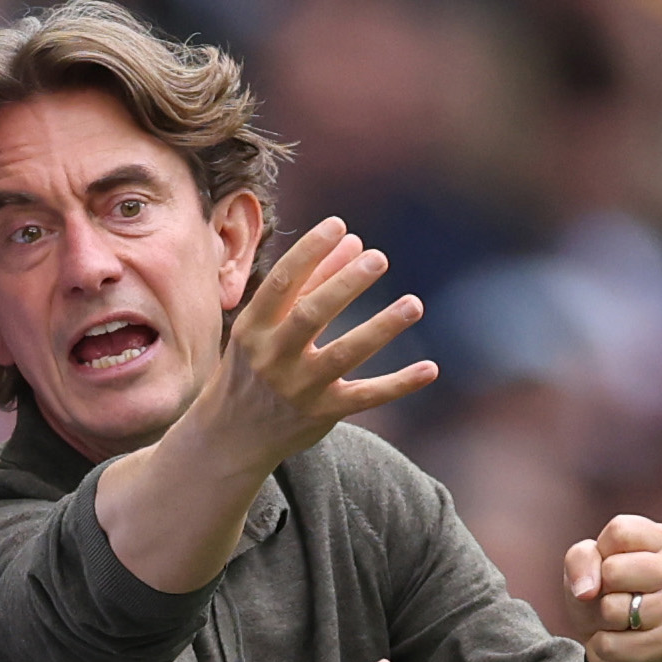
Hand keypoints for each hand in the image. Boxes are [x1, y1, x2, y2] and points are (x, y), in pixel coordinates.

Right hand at [173, 219, 438, 475]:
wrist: (232, 437)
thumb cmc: (253, 367)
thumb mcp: (267, 325)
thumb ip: (311, 282)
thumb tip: (354, 239)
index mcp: (254, 328)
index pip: (281, 283)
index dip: (309, 251)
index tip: (339, 224)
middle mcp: (273, 358)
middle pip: (311, 316)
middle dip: (345, 285)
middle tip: (379, 258)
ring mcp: (298, 389)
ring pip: (344, 355)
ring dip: (381, 328)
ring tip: (414, 304)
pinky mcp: (322, 414)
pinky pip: (366, 397)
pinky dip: (399, 384)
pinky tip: (430, 369)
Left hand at [562, 515, 661, 661]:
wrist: (619, 645)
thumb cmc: (605, 593)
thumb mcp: (587, 564)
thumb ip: (580, 558)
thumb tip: (587, 590)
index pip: (620, 531)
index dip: (602, 552)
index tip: (612, 565)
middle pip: (613, 570)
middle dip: (601, 587)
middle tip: (616, 596)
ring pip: (611, 609)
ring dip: (603, 618)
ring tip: (620, 618)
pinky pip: (610, 644)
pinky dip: (603, 646)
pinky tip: (622, 640)